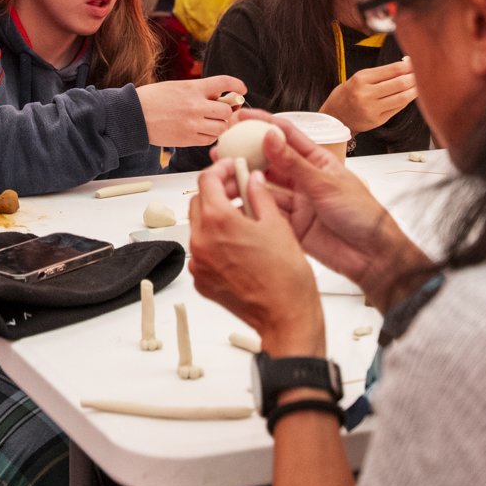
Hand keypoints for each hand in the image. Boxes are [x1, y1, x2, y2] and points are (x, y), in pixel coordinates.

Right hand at [134, 74, 245, 147]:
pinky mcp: (187, 139)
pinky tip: (201, 130)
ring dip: (220, 125)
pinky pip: (210, 139)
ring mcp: (192, 124)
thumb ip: (200, 91)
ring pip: (222, 127)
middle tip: (223, 110)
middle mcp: (195, 106)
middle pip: (228, 110)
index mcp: (192, 88)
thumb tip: (222, 98)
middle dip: (228, 111)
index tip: (241, 89)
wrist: (133, 115)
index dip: (237, 85)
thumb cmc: (153, 98)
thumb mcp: (178, 86)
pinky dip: (210, 136)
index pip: (224, 82)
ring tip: (211, 121)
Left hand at [188, 161, 321, 352]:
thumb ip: (259, 196)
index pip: (206, 180)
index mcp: (218, 222)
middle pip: (198, 202)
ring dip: (216, 217)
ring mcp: (199, 263)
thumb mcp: (277, 225)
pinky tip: (238, 245)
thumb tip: (252, 180)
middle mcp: (201, 241)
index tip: (233, 168)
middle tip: (240, 192)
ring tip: (244, 220)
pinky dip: (215, 242)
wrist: (286, 317)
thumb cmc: (286, 279)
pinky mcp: (202, 280)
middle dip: (217, 192)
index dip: (221, 169)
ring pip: (199, 227)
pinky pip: (202, 251)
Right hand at [230, 114, 431, 309]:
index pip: (286, 136)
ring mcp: (295, 201)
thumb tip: (270, 136)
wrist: (371, 256)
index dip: (263, 123)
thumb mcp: (326, 183)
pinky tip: (237, 197)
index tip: (242, 117)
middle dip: (246, 152)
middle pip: (269, 160)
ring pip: (264, 185)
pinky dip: (251, 204)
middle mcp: (303, 179)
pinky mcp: (289, 224)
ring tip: (224, 172)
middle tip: (223, 147)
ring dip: (245, 178)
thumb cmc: (362, 215)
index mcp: (317, 161)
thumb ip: (294, 163)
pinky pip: (265, 210)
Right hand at [320, 58, 416, 132]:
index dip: (408, 66)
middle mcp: (366, 94)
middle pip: (399, 84)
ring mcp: (372, 109)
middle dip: (414, 77)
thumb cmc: (347, 94)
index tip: (416, 62)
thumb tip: (405, 66)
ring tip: (421, 85)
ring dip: (414, 90)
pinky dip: (406, 100)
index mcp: (361, 79)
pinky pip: (398, 109)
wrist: (335, 117)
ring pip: (402, 98)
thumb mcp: (359, 78)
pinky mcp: (378, 120)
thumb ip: (380, 74)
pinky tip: (410, 95)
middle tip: (422, 73)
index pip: (392, 70)